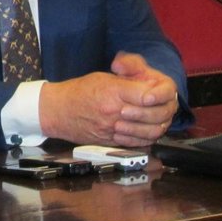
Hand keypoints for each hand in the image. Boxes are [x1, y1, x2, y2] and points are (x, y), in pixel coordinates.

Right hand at [38, 52, 177, 147]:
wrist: (57, 111)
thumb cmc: (78, 91)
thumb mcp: (103, 78)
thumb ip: (127, 81)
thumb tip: (149, 85)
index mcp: (112, 91)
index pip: (146, 95)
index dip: (157, 94)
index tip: (158, 92)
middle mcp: (114, 111)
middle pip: (151, 114)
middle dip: (163, 109)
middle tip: (164, 104)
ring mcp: (112, 129)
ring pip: (148, 132)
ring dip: (158, 125)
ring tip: (160, 118)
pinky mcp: (110, 141)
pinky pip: (136, 142)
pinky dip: (147, 137)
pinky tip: (149, 131)